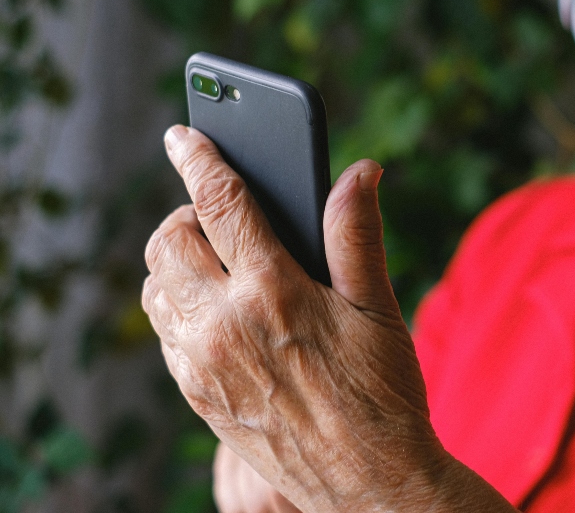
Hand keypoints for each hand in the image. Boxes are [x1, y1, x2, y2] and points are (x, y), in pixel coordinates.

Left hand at [143, 125, 503, 510]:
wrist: (368, 482)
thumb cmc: (383, 392)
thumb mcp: (378, 307)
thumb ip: (357, 232)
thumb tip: (359, 170)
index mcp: (273, 291)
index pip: (221, 203)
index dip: (200, 158)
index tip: (185, 133)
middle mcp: (225, 324)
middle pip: (168, 241)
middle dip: (185, 214)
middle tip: (218, 217)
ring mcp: (203, 363)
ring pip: (155, 288)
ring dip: (176, 262)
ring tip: (217, 262)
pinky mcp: (196, 395)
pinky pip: (164, 333)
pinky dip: (177, 307)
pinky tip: (218, 311)